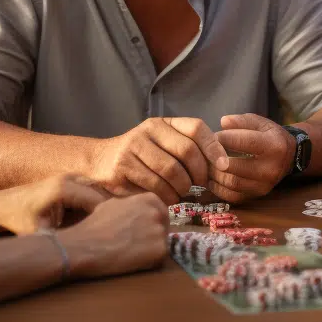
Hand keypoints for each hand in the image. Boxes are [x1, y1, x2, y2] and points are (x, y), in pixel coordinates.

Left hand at [0, 175, 108, 234]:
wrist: (0, 204)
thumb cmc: (18, 218)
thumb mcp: (40, 234)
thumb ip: (63, 239)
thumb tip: (86, 251)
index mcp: (64, 188)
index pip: (99, 202)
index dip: (108, 219)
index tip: (111, 236)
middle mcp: (70, 178)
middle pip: (102, 194)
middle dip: (109, 213)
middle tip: (111, 232)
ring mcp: (70, 177)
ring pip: (98, 191)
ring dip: (102, 208)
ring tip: (104, 228)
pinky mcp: (68, 180)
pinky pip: (90, 191)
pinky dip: (94, 205)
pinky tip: (92, 222)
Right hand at [58, 193, 167, 279]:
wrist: (87, 245)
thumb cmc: (95, 225)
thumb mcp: (114, 204)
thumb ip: (131, 205)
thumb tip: (136, 210)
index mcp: (149, 199)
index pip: (161, 211)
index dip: (152, 222)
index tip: (143, 231)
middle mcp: (158, 213)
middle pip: (163, 227)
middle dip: (153, 236)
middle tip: (137, 245)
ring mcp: (161, 231)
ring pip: (162, 243)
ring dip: (150, 250)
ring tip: (131, 254)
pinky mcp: (160, 250)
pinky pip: (159, 259)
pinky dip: (149, 262)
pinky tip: (132, 261)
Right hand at [89, 117, 229, 204]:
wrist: (99, 162)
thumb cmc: (140, 157)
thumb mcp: (162, 145)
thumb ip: (187, 149)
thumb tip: (222, 165)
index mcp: (163, 123)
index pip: (196, 127)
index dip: (214, 146)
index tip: (223, 165)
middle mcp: (149, 130)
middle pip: (187, 151)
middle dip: (199, 173)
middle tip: (199, 185)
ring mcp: (134, 147)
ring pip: (172, 171)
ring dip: (182, 188)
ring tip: (181, 193)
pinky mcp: (123, 167)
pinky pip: (155, 186)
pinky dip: (167, 196)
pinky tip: (167, 198)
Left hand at [209, 113, 295, 201]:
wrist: (289, 157)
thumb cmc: (271, 136)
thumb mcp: (260, 122)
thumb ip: (241, 121)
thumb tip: (222, 122)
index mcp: (273, 146)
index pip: (245, 142)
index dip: (224, 138)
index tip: (212, 136)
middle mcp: (270, 168)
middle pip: (235, 166)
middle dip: (215, 158)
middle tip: (205, 152)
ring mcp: (264, 185)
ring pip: (232, 183)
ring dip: (214, 174)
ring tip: (205, 165)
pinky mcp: (257, 195)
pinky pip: (233, 196)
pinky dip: (219, 189)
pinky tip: (212, 179)